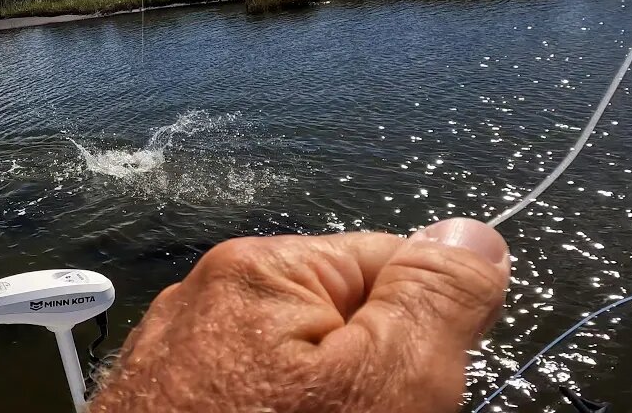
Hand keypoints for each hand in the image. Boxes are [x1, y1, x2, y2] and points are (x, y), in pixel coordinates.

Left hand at [89, 218, 509, 412]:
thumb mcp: (385, 384)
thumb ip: (434, 301)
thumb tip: (472, 236)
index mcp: (259, 269)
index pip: (390, 264)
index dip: (423, 333)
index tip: (413, 393)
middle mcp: (205, 302)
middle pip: (341, 326)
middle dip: (369, 383)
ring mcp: (175, 365)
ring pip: (294, 381)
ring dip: (323, 409)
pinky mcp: (159, 411)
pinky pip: (246, 404)